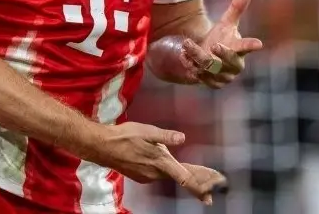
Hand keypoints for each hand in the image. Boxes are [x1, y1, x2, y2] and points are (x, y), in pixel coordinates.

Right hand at [87, 122, 227, 204]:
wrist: (102, 146)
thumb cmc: (124, 136)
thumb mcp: (146, 131)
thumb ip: (165, 136)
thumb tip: (182, 138)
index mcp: (160, 163)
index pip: (186, 176)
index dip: (202, 180)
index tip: (216, 184)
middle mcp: (156, 174)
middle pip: (181, 178)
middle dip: (198, 182)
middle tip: (214, 187)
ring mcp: (147, 177)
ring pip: (169, 175)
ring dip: (181, 173)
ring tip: (193, 173)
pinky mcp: (141, 176)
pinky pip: (159, 173)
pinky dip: (168, 171)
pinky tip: (165, 163)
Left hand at [189, 0, 263, 88]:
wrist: (208, 58)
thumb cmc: (222, 38)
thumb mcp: (227, 22)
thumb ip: (237, 7)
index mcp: (239, 49)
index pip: (247, 46)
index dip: (251, 44)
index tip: (259, 43)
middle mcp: (234, 65)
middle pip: (228, 61)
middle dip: (221, 54)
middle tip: (214, 45)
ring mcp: (223, 76)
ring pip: (208, 67)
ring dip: (196, 55)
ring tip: (186, 43)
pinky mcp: (211, 83)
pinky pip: (199, 75)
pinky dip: (190, 64)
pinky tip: (184, 56)